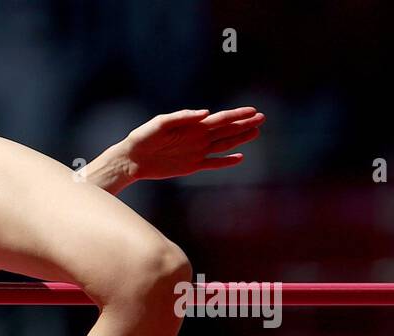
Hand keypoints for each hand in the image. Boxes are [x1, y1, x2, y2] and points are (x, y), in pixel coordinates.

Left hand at [121, 107, 264, 180]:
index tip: (252, 110)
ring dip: (240, 139)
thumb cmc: (143, 137)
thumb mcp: (160, 123)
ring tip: (256, 132)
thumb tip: (205, 112)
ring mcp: (196, 152)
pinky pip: (212, 164)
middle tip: (262, 118)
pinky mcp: (191, 166)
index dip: (237, 114)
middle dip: (244, 124)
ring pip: (223, 145)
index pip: (220, 119)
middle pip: (226, 130)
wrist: (132, 159)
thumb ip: (182, 117)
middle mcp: (198, 137)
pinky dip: (225, 162)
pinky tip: (239, 158)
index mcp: (193, 125)